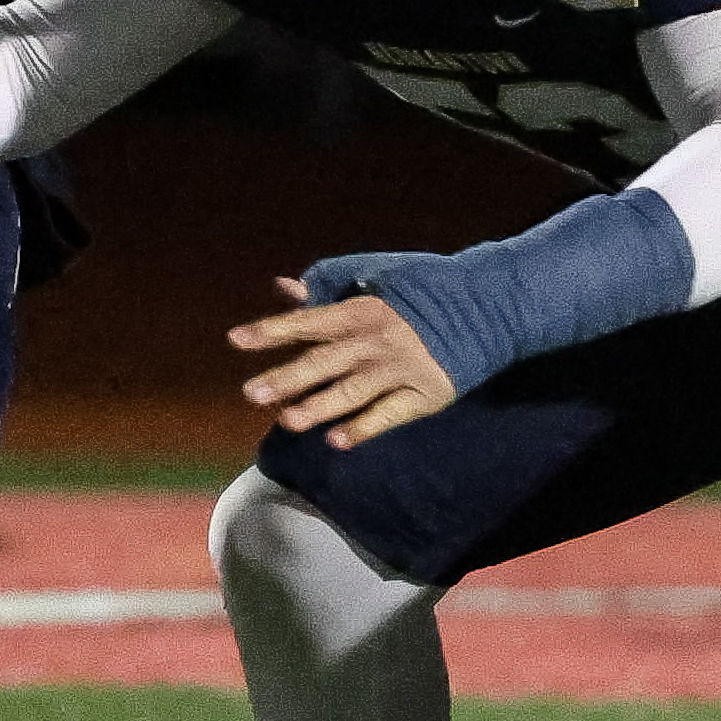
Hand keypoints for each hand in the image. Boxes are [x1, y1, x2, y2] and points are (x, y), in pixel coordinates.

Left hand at [230, 274, 457, 447]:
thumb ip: (327, 286)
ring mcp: (400, 369)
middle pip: (324, 361)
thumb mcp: (373, 279)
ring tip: (286, 421)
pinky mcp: (424, 394)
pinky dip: (362, 428)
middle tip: (250, 393)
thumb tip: (283, 287)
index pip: (308, 321)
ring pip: (352, 392)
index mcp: (361, 309)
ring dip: (318, 407)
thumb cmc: (419, 291)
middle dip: (286, 377)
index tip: (236, 340)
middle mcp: (376, 340)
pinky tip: (336, 441)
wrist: (484, 305)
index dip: (272, 330)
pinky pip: (388, 415)